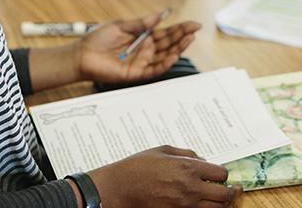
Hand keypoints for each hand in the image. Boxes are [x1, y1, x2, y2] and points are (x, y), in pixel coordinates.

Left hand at [75, 12, 200, 83]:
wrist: (83, 54)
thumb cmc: (99, 39)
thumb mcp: (120, 26)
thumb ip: (140, 24)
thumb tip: (158, 15)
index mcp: (142, 37)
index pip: (165, 33)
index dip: (179, 28)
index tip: (193, 23)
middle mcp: (145, 50)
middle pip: (168, 43)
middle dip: (182, 36)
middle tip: (195, 29)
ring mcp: (142, 62)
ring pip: (165, 56)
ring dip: (178, 48)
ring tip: (189, 38)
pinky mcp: (137, 73)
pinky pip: (155, 69)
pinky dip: (166, 62)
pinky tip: (175, 54)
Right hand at [87, 146, 242, 207]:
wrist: (122, 187)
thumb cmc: (138, 167)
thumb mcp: (161, 150)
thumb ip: (184, 153)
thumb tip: (202, 160)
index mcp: (187, 167)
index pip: (220, 173)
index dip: (221, 173)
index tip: (219, 174)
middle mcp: (191, 188)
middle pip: (224, 194)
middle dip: (228, 190)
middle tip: (230, 188)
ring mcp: (187, 205)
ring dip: (220, 203)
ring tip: (218, 198)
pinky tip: (202, 203)